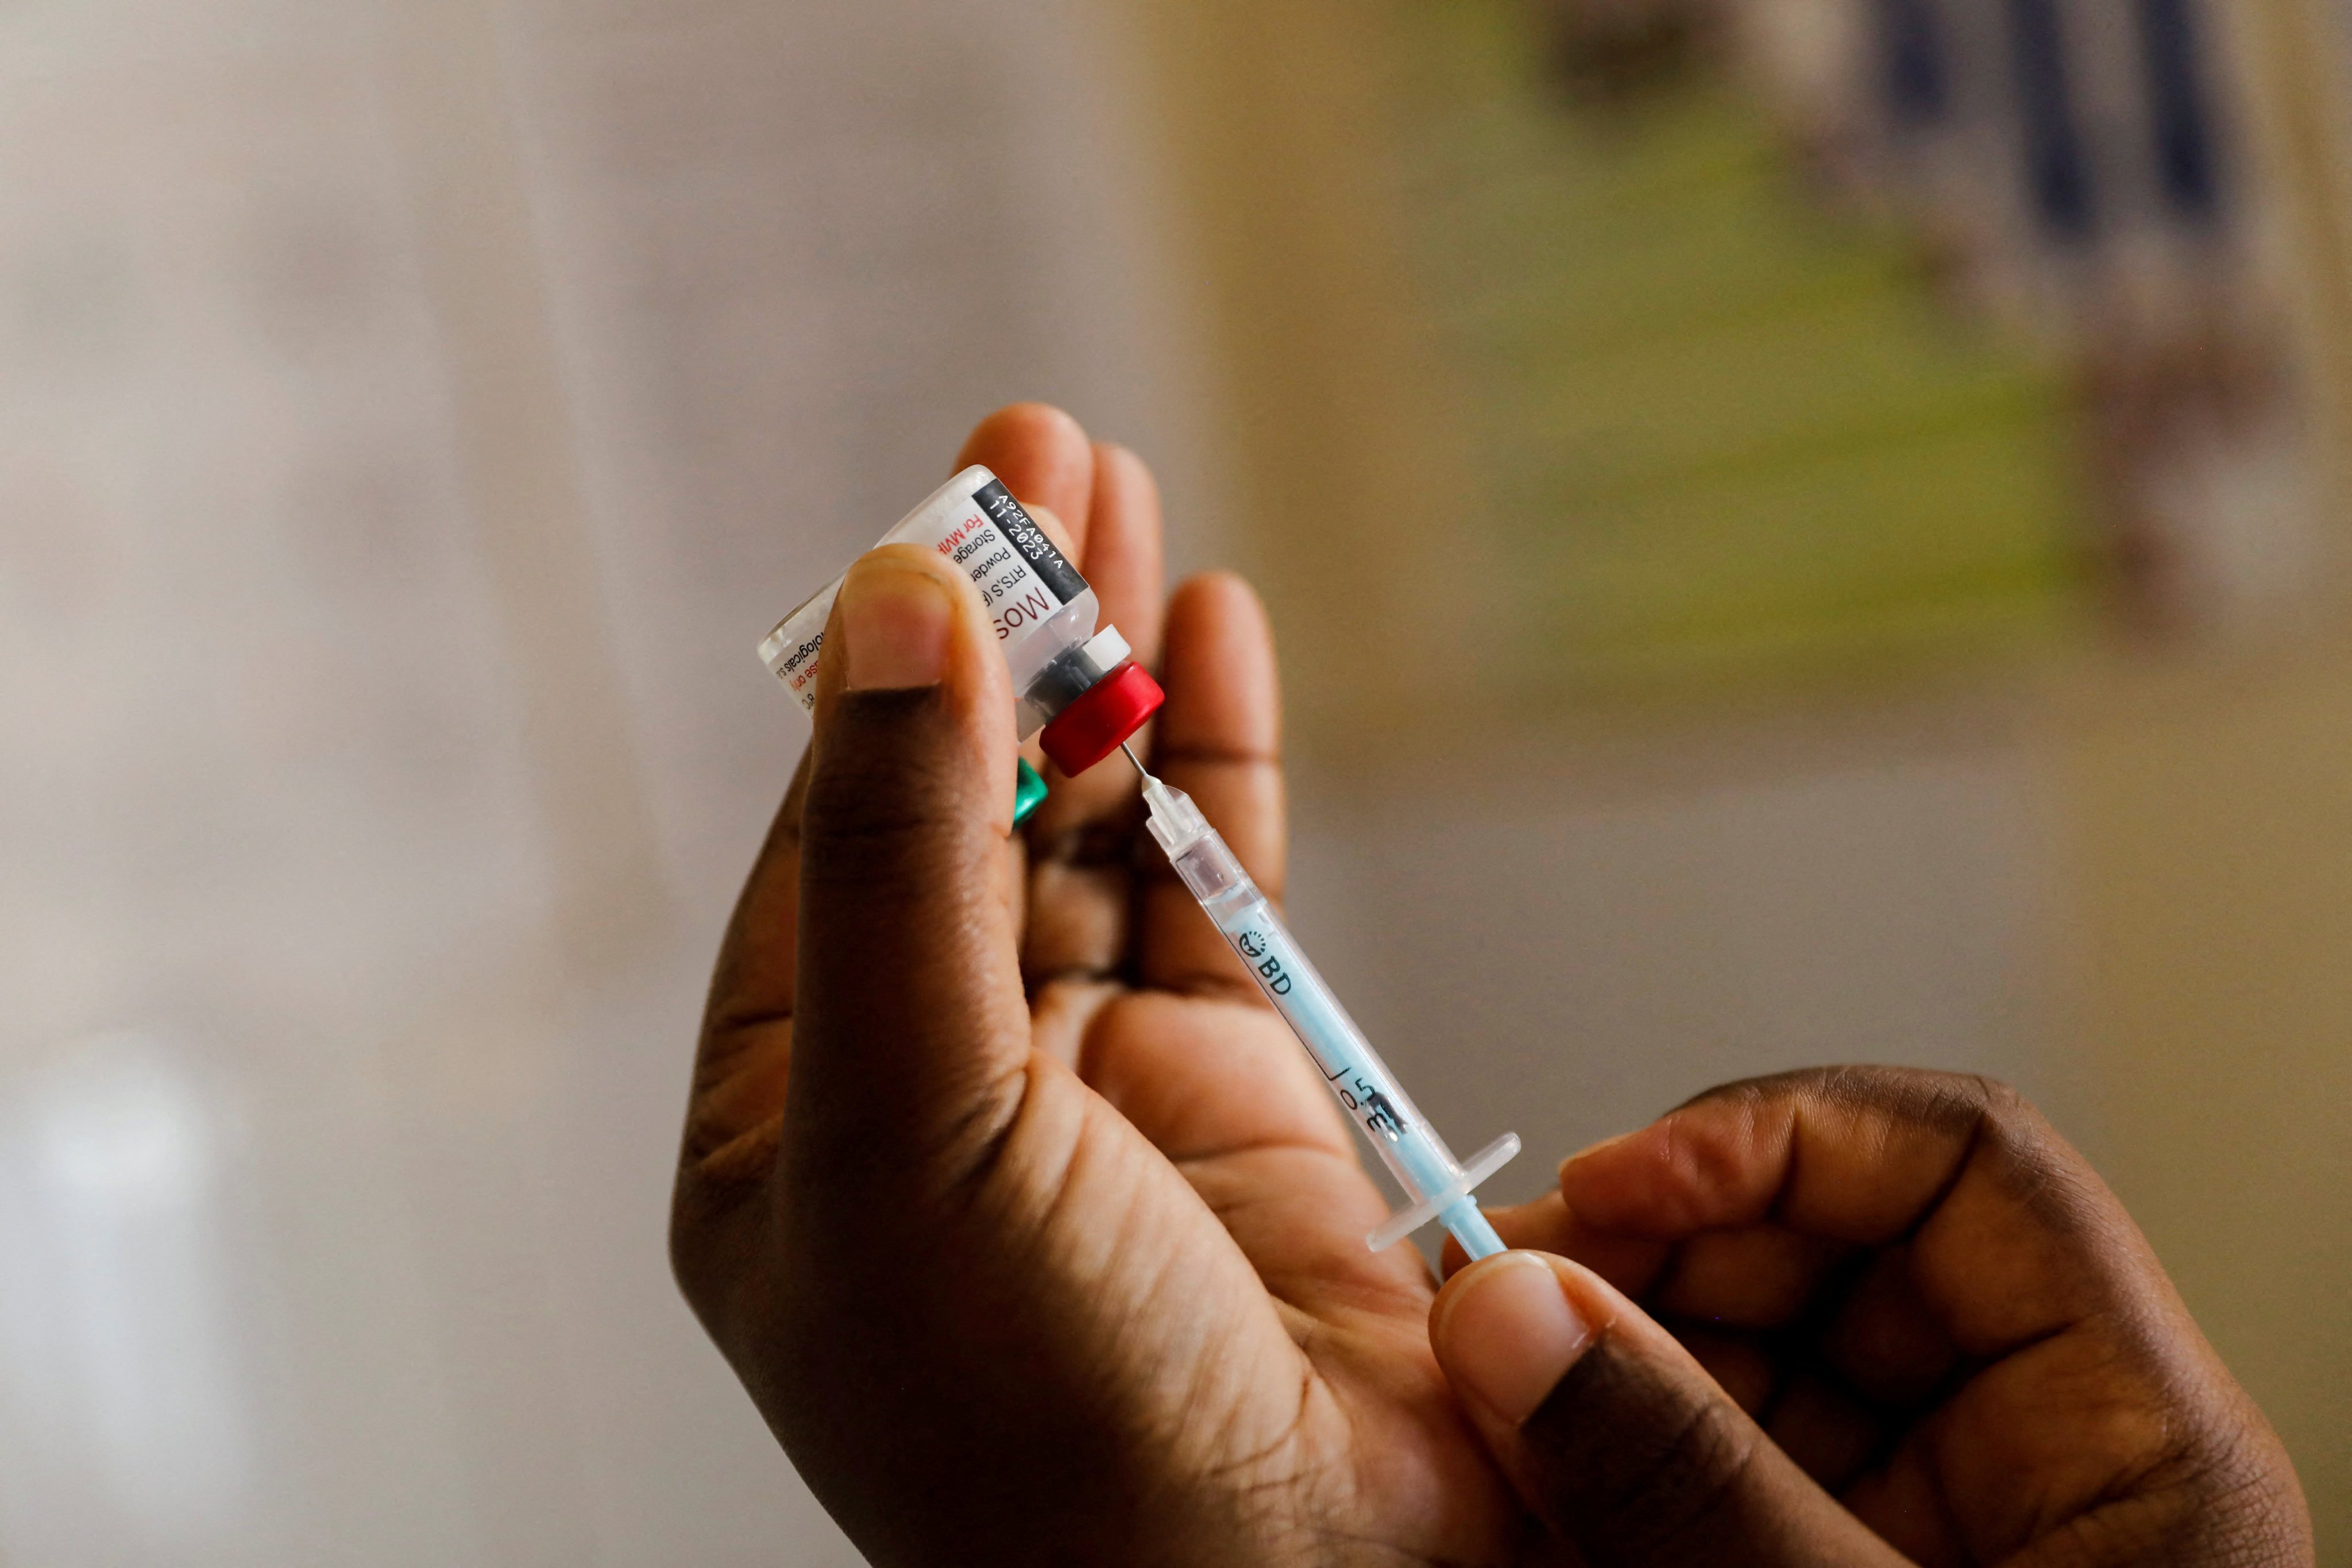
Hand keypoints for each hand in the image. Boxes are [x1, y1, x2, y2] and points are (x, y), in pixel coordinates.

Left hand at [670, 405, 1528, 1565]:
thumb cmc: (1038, 1415)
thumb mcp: (912, 1122)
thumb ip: (899, 858)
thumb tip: (886, 606)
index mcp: (799, 1114)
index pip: (832, 832)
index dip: (888, 661)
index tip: (949, 505)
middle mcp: (938, 1087)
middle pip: (963, 801)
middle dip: (1005, 627)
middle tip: (1045, 447)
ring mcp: (1093, 1087)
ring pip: (1094, 826)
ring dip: (1112, 665)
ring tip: (1128, 498)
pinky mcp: (1240, 1094)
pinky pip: (1219, 893)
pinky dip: (1225, 764)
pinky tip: (1221, 635)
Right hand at [1430, 1068, 2314, 1566]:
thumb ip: (1685, 1486)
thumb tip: (1513, 1311)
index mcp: (2130, 1439)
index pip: (1961, 1166)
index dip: (1777, 1137)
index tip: (1615, 1190)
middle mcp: (2040, 1454)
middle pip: (1839, 1247)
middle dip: (1658, 1255)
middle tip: (1505, 1309)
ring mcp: (1944, 1520)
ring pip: (1765, 1352)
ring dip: (1619, 1358)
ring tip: (1499, 1412)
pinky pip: (1734, 1460)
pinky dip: (1627, 1459)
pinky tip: (1542, 1491)